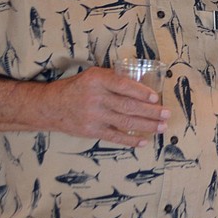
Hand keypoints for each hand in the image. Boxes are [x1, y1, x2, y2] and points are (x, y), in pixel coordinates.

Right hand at [37, 66, 169, 146]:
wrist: (50, 106)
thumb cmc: (78, 87)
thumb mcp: (94, 76)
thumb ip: (116, 79)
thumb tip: (145, 82)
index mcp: (97, 80)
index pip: (122, 85)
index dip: (140, 91)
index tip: (155, 97)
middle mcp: (95, 97)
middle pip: (128, 106)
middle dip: (150, 111)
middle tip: (166, 114)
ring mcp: (93, 116)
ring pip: (125, 122)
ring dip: (146, 125)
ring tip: (162, 126)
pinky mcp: (91, 131)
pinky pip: (114, 137)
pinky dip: (130, 140)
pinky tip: (144, 141)